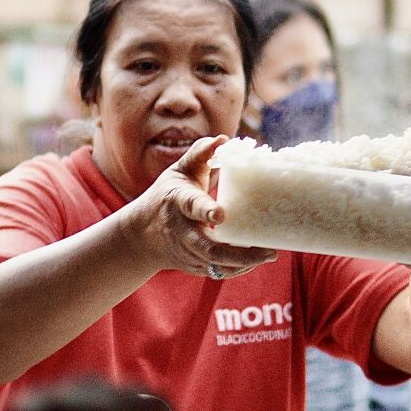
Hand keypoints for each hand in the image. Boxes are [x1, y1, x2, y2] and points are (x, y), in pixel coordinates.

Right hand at [121, 135, 276, 279]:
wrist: (142, 235)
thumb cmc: (167, 196)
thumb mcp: (179, 171)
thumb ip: (200, 154)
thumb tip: (224, 139)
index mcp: (178, 202)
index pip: (192, 206)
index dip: (205, 211)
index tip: (221, 214)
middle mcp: (182, 231)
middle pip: (209, 248)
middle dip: (239, 254)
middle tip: (268, 251)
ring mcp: (188, 252)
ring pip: (216, 264)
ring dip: (244, 263)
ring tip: (269, 254)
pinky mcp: (194, 266)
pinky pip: (218, 271)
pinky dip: (238, 268)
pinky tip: (257, 260)